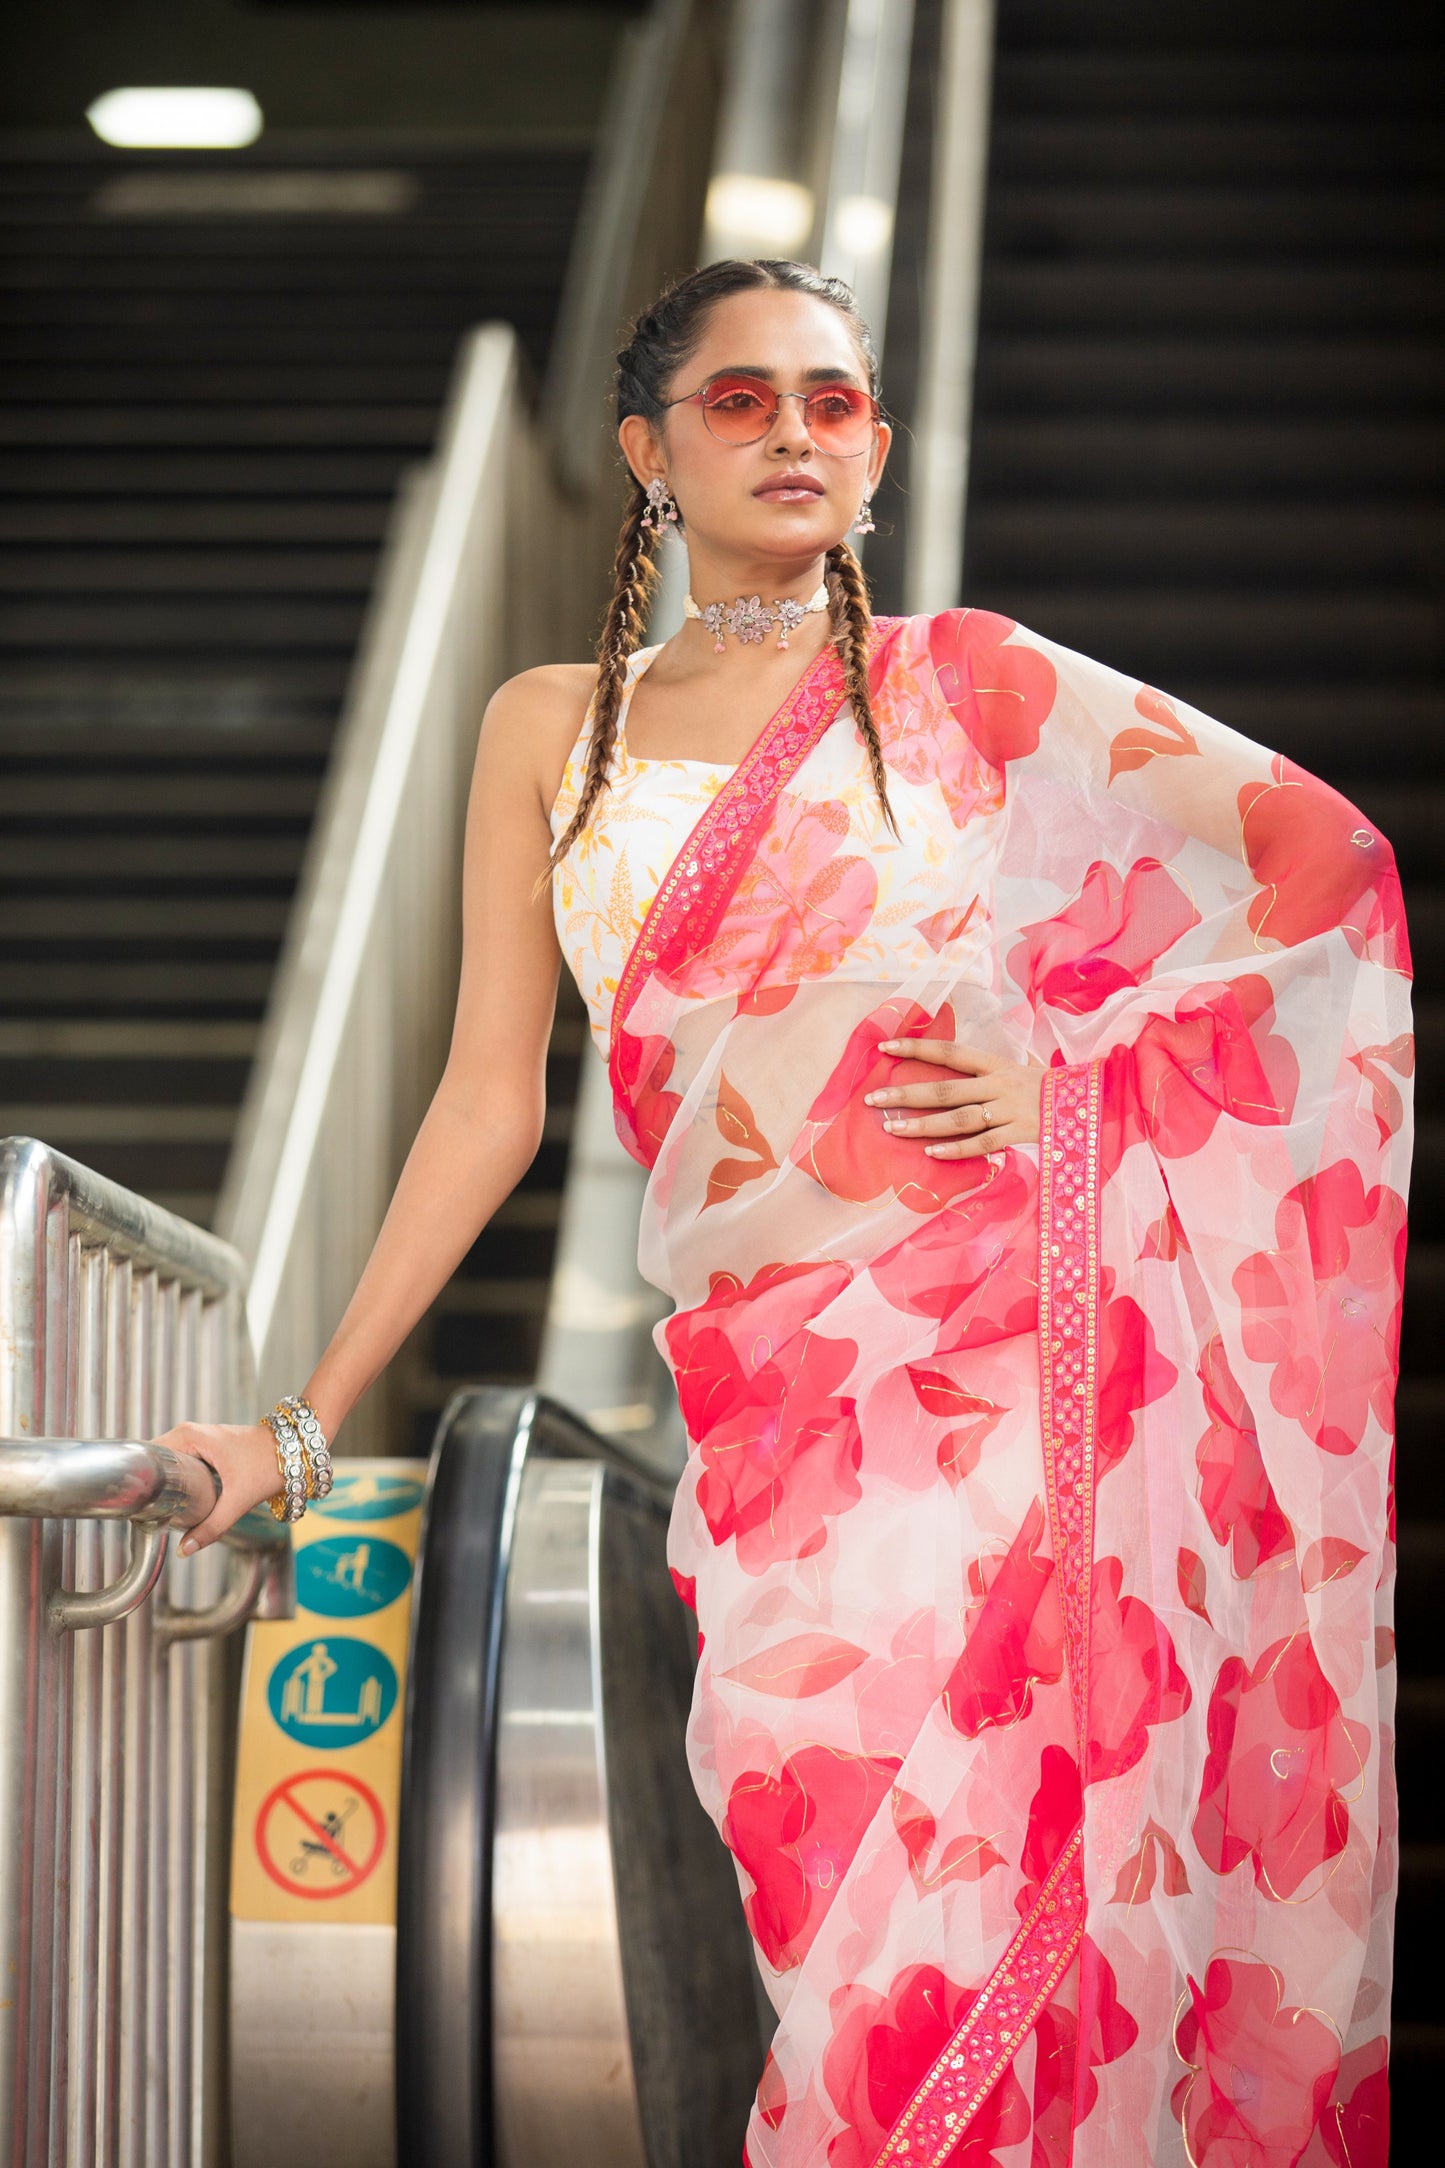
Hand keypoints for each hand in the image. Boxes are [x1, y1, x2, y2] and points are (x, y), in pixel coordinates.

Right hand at [149, 1420, 282, 1554]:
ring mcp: (197, 1439)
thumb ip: (211, 1526)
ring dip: (164, 1485)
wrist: (296, 1449)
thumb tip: (185, 1550)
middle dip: (151, 1487)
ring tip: (159, 1510)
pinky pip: (181, 1464)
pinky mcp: (205, 1448)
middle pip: (155, 1462)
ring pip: (168, 1465)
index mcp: (189, 1436)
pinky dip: (178, 1481)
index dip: (140, 1480)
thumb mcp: (238, 1499)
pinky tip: (177, 1501)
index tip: (136, 1504)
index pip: (148, 1456)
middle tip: (147, 1514)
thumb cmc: (271, 1464)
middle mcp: (189, 1433)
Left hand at [865, 1039, 1043, 1156]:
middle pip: (945, 1088)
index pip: (950, 1052)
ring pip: (958, 1118)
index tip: (885, 1047)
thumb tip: (958, 1064)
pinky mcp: (1021, 1133)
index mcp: (997, 1063)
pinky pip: (983, 1144)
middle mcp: (999, 1083)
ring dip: (922, 1124)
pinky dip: (956, 1149)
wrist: (1099, 1100)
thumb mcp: (1022, 1068)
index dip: (917, 1047)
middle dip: (906, 1094)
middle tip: (873, 1100)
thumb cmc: (1053, 1087)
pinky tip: (931, 1153)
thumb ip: (990, 1070)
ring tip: (892, 1128)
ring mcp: (1009, 1109)